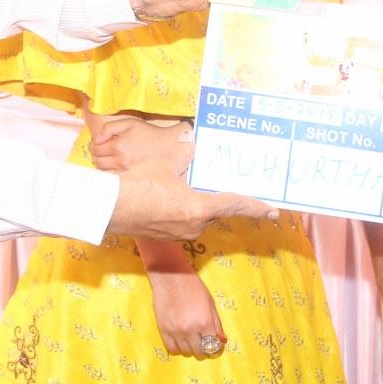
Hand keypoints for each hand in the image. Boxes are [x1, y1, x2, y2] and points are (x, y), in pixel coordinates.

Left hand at [90, 118, 190, 172]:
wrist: (166, 145)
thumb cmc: (147, 132)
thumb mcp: (129, 123)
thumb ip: (109, 128)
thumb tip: (96, 139)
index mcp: (119, 146)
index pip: (95, 149)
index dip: (94, 144)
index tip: (98, 141)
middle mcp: (120, 161)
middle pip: (97, 161)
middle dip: (96, 154)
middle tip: (101, 148)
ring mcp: (125, 171)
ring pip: (103, 170)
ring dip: (101, 163)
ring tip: (108, 156)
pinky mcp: (130, 177)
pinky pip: (112, 176)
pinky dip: (109, 170)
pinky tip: (115, 164)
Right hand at [106, 139, 276, 238]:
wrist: (110, 208)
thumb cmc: (139, 185)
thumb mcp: (166, 163)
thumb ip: (186, 155)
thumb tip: (193, 148)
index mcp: (199, 209)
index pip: (234, 205)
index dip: (256, 207)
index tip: (273, 211)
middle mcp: (194, 225)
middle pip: (214, 208)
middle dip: (212, 194)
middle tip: (213, 180)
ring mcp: (180, 233)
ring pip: (197, 213)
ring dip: (194, 199)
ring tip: (179, 182)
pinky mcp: (166, 235)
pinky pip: (183, 218)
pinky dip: (181, 206)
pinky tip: (166, 193)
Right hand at [148, 267, 225, 357]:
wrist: (171, 276)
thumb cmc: (193, 287)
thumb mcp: (210, 303)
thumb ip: (217, 324)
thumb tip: (222, 341)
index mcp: (205, 322)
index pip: (213, 347)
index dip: (216, 349)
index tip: (216, 346)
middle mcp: (191, 330)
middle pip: (200, 352)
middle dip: (205, 350)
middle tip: (204, 342)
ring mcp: (176, 332)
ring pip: (187, 353)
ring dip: (192, 349)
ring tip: (192, 340)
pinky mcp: (163, 330)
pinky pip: (172, 349)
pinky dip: (178, 348)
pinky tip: (181, 341)